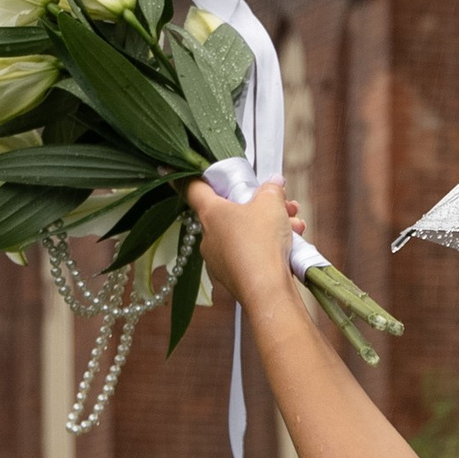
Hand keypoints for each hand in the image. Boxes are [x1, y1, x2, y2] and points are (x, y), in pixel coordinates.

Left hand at [189, 174, 306, 311]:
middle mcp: (208, 236)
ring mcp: (218, 259)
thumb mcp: (271, 204)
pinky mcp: (231, 276)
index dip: (181, 175)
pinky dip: (267, 247)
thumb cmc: (262, 242)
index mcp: (210, 213)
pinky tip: (290, 245)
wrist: (267, 291)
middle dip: (258, 205)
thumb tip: (273, 185)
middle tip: (282, 204)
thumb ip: (271, 190)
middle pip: (229, 210)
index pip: (191, 188)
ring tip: (295, 226)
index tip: (164, 166)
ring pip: (243, 233)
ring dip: (269, 226)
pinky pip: (248, 253)